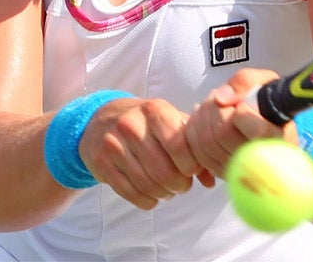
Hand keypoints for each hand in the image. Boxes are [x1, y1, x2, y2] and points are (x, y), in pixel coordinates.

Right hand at [78, 96, 214, 209]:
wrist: (101, 119)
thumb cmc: (146, 122)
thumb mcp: (170, 122)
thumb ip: (193, 146)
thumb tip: (211, 180)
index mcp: (155, 111)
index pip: (179, 145)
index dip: (191, 165)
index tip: (192, 170)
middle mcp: (132, 125)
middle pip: (164, 171)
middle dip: (179, 185)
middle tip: (182, 185)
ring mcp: (113, 144)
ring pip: (147, 184)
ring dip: (164, 194)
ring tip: (168, 191)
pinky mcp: (101, 163)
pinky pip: (129, 193)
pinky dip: (147, 201)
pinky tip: (152, 196)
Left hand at [184, 68, 290, 178]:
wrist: (266, 127)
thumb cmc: (267, 104)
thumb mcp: (265, 81)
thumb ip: (246, 80)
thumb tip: (221, 98)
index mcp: (278, 137)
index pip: (258, 131)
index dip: (242, 112)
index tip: (242, 104)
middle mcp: (261, 159)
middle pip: (223, 133)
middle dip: (216, 108)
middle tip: (222, 100)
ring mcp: (239, 169)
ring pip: (207, 142)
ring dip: (203, 117)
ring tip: (214, 106)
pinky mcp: (221, 172)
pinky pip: (197, 152)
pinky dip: (195, 131)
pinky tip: (204, 120)